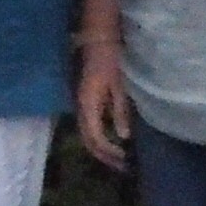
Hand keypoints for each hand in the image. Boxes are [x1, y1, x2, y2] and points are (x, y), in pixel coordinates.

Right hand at [74, 38, 135, 170]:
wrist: (97, 40)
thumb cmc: (110, 59)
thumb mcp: (119, 86)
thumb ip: (120, 111)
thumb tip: (123, 137)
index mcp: (88, 105)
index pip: (95, 138)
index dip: (109, 152)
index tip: (125, 160)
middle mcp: (81, 108)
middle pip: (88, 141)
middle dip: (104, 156)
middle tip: (123, 166)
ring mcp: (81, 105)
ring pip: (87, 135)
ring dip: (102, 149)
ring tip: (119, 157)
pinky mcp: (86, 102)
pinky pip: (90, 126)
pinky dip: (101, 138)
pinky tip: (113, 140)